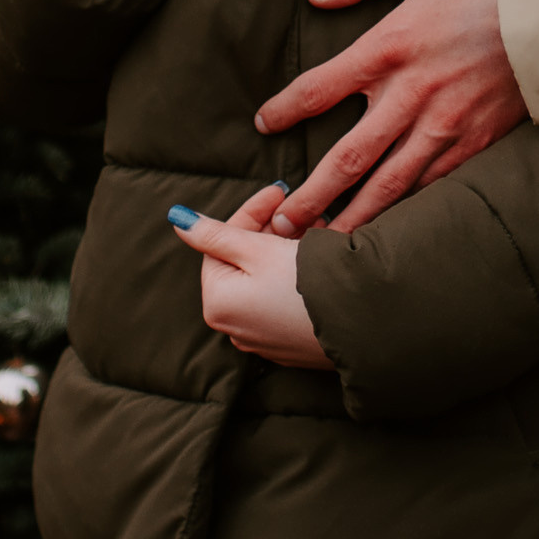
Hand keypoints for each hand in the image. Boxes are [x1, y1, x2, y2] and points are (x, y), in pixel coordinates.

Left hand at [174, 185, 329, 367]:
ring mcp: (263, 341)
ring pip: (264, 282)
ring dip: (283, 252)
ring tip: (316, 229)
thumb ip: (214, 233)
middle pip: (243, 264)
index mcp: (217, 303)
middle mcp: (234, 328)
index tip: (278, 191)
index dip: (251, 212)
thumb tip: (177, 218)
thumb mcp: (258, 249)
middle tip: (298, 210)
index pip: (221, 243)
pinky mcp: (291, 346)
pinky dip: (293, 278)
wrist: (361, 327)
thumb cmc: (307, 285)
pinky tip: (318, 261)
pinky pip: (282, 303)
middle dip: (269, 232)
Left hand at [254, 0, 526, 233]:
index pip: (320, 88)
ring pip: (387, 184)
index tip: (265, 123)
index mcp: (389, 47)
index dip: (286, 109)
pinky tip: (387, 228)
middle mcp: (410, 95)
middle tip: (281, 224)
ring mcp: (444, 126)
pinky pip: (431, 185)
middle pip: (346, 157)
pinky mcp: (475, 144)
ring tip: (322, 243)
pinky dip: (404, 210)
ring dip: (351, 216)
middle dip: (310, 195)